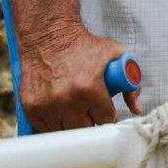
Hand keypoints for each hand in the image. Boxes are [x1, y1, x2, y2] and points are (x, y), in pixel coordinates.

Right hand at [20, 21, 142, 130]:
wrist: (49, 34)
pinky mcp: (31, 107)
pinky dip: (54, 123)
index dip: (107, 114)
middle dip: (91, 120)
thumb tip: (136, 109)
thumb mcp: (115, 55)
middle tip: (90, 108)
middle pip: (86, 130)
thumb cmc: (83, 45)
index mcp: (89, 89)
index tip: (105, 108)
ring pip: (66, 132)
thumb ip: (131, 83)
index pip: (105, 120)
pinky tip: (59, 109)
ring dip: (72, 124)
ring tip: (74, 108)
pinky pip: (46, 129)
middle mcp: (67, 100)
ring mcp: (47, 106)